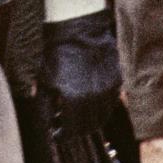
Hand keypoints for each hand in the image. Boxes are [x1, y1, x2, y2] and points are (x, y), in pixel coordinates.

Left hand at [40, 8, 121, 134]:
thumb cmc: (56, 52)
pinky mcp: (117, 78)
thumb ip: (44, 105)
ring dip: (91, 119)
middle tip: (68, 124)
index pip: (72, 131)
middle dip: (77, 129)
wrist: (76, 27)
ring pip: (104, 115)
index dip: (63, 135)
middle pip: (90, 126)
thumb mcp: (44, 79)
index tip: (57, 133)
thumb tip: (46, 123)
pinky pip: (112, 100)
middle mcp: (95, 97)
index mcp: (75, 99)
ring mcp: (109, 88)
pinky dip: (103, 104)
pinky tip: (92, 99)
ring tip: (80, 113)